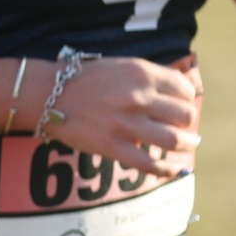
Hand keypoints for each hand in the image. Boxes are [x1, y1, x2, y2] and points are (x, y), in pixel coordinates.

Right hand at [47, 53, 202, 178]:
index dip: (187, 98)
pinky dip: (167, 169)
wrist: (47, 93)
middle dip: (188, 121)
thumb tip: (183, 91)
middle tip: (184, 126)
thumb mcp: (120, 66)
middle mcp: (136, 97)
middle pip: (184, 115)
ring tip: (189, 144)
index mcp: (140, 73)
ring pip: (174, 140)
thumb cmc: (85, 78)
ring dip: (187, 144)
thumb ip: (149, 77)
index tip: (182, 103)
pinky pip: (150, 164)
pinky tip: (173, 168)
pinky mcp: (112, 146)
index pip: (184, 89)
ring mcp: (124, 123)